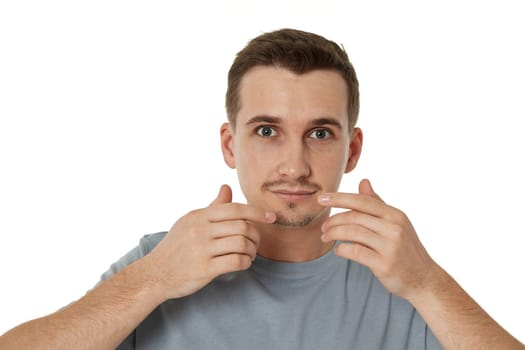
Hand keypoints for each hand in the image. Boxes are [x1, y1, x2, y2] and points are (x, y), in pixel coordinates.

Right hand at [145, 184, 275, 299]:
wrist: (155, 274)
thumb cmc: (175, 247)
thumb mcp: (190, 222)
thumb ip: (212, 207)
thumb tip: (226, 187)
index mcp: (199, 217)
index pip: (234, 208)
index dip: (256, 212)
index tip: (271, 217)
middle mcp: (200, 231)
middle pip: (242, 226)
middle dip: (256, 234)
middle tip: (256, 241)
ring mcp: (201, 250)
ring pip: (241, 243)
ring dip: (252, 250)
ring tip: (249, 254)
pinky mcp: (204, 269)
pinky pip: (235, 262)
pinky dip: (245, 262)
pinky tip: (243, 263)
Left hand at [319, 179, 436, 300]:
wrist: (424, 279)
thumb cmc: (405, 249)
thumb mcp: (395, 223)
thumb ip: (377, 204)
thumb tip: (363, 181)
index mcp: (395, 215)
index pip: (362, 201)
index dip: (339, 198)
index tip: (321, 198)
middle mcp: (394, 228)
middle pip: (354, 217)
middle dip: (333, 220)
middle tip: (322, 227)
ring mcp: (390, 246)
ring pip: (352, 232)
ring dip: (333, 234)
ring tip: (325, 237)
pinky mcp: (384, 264)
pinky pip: (355, 251)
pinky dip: (341, 249)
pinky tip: (338, 251)